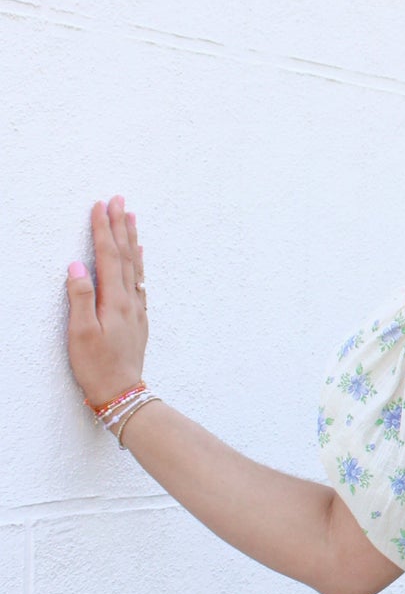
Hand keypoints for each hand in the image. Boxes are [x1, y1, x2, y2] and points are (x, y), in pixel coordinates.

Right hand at [66, 196, 148, 407]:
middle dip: (120, 226)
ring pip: (135, 266)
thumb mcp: (80, 333)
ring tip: (130, 217)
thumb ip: (80, 297)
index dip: (102, 230)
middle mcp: (130, 300)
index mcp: (114, 300)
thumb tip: (76, 266)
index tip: (99, 206)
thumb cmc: (97, 366)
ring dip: (131, 239)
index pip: (108, 256)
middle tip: (118, 199)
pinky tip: (138, 255)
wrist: (122, 393)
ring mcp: (136, 309)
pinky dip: (138, 263)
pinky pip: (139, 281)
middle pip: (125, 255)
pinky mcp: (137, 319)